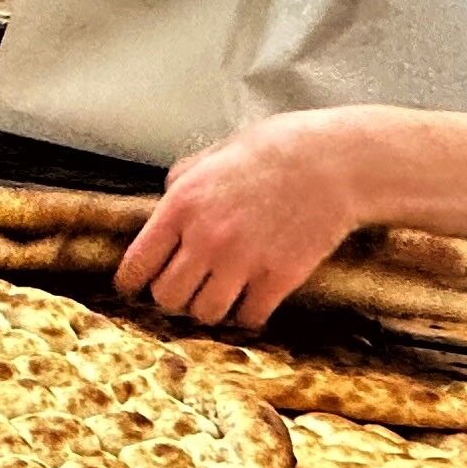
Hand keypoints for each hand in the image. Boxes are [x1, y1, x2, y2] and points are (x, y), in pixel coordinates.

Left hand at [117, 109, 374, 327]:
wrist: (335, 162)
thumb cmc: (276, 149)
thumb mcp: (216, 154)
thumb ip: (183, 181)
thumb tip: (162, 204)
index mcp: (183, 203)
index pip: (138, 263)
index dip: (131, 282)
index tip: (134, 289)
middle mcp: (207, 237)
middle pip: (168, 297)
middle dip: (173, 296)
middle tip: (186, 288)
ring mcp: (243, 261)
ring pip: (205, 313)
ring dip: (209, 308)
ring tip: (220, 293)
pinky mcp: (279, 278)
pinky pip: (248, 318)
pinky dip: (247, 315)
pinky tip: (251, 300)